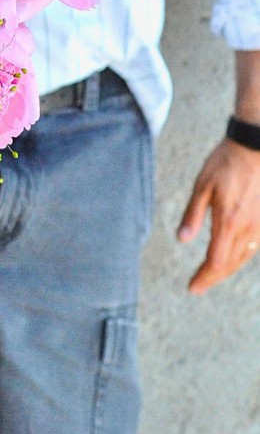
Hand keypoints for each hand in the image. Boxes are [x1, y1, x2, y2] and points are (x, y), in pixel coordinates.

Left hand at [177, 139, 259, 293]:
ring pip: (243, 258)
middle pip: (229, 264)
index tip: (192, 286)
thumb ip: (193, 214)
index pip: (216, 262)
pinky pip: (253, 247)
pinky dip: (240, 257)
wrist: (255, 147)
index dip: (204, 277)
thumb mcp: (202, 185)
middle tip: (197, 286)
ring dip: (226, 270)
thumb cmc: (225, 163)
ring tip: (211, 276)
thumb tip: (182, 240)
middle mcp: (247, 228)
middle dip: (212, 278)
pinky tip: (232, 257)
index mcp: (228, 221)